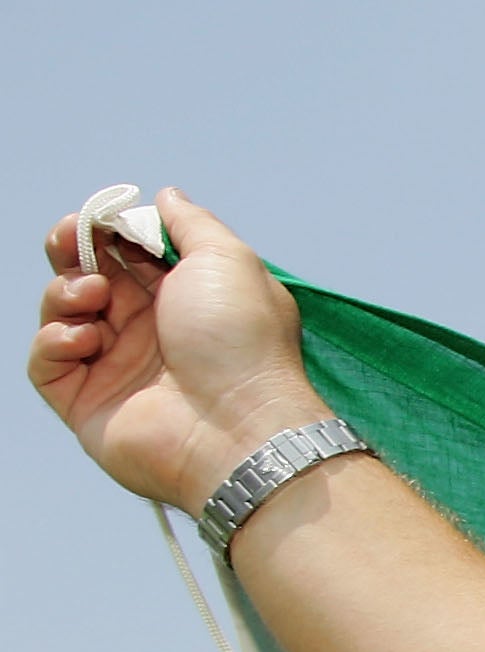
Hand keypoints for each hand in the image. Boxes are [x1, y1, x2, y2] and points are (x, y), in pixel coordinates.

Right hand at [29, 189, 329, 510]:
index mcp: (184, 299)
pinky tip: (84, 336)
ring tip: (94, 296)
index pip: (127, 255)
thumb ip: (192, 224)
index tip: (98, 216)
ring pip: (61, 314)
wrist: (239, 427)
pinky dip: (53, 340)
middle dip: (71, 250)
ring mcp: (116, 370)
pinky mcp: (87, 404)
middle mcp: (150, 333)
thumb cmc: (243, 343)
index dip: (106, 230)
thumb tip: (166, 196)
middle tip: (70, 240)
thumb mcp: (227, 260)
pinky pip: (46, 363)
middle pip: (87, 278)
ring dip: (65, 292)